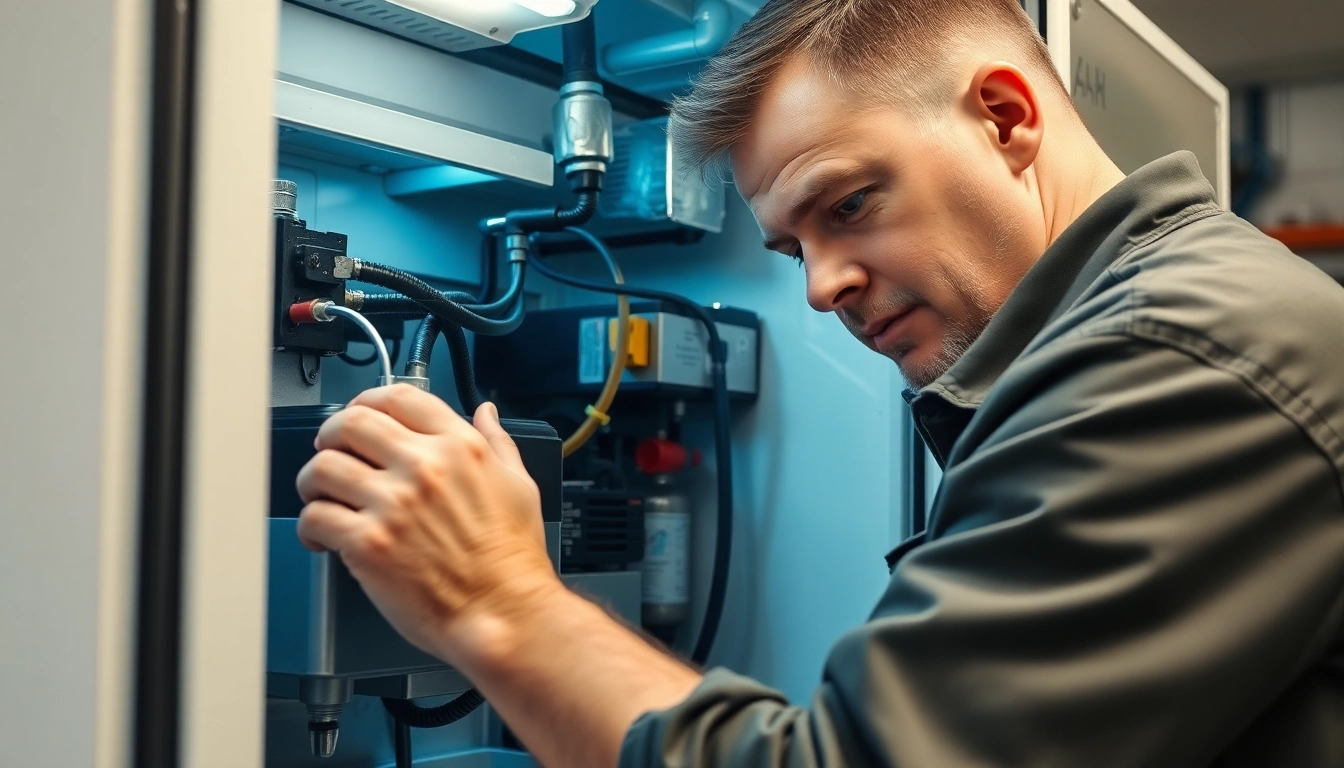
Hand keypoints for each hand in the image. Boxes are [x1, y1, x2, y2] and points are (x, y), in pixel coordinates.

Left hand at [294, 385, 561, 664]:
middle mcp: (424, 467)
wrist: (504, 614)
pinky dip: (309, 527)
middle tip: (331, 453)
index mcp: (460, 447)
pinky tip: (322, 537)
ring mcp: (393, 505)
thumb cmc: (513, 560)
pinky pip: (315, 517)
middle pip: (351, 422)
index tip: (360, 415)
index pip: (398, 397)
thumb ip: (497, 443)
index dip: (368, 401)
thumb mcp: (519, 486)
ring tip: (322, 498)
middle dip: (331, 435)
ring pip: (323, 466)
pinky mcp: (369, 544)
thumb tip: (486, 413)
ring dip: (313, 481)